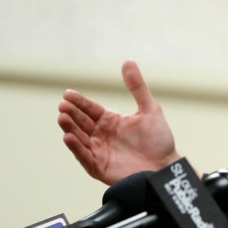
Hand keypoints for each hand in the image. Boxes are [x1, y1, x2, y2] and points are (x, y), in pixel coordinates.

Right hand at [57, 60, 180, 184]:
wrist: (165, 166)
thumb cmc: (158, 139)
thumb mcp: (149, 108)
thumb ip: (137, 87)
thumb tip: (128, 61)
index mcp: (111, 121)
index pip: (90, 109)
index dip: (79, 102)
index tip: (68, 93)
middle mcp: (102, 135)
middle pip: (82, 122)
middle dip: (71, 113)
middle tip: (63, 105)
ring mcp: (99, 151)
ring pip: (79, 138)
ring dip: (70, 128)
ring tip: (62, 117)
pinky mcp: (99, 167)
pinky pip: (84, 156)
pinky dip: (76, 147)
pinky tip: (69, 137)